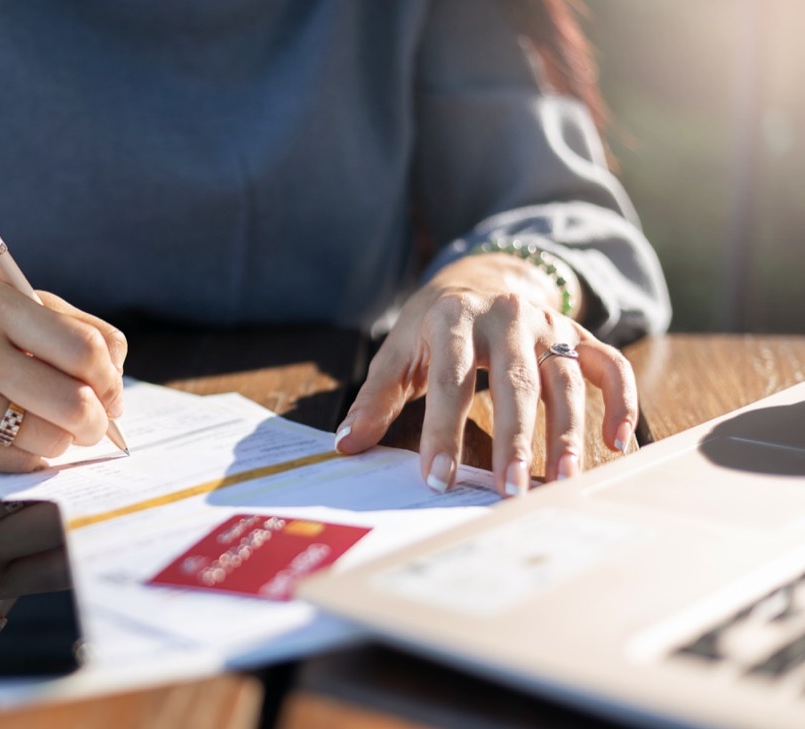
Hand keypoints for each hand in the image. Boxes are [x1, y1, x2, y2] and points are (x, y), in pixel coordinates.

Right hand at [0, 281, 126, 471]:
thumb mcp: (4, 307)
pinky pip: (13, 464)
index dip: (110, 380)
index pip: (85, 350)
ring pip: (47, 440)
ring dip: (64, 444)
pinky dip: (31, 460)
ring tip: (55, 433)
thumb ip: (69, 326)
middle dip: (97, 422)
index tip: (110, 394)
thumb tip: (116, 376)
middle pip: (73, 402)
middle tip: (94, 425)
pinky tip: (22, 444)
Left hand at [334, 253, 636, 496]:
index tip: (438, 479)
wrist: (480, 274)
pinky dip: (621, 402)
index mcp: (453, 319)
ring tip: (563, 480)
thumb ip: (376, 398)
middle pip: (517, 382)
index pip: (451, 379)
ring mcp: (548, 325)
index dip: (444, 430)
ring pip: (567, 378)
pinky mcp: (578, 334)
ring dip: (568, 432)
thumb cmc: (432, 326)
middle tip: (510, 491)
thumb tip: (346, 444)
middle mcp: (507, 317)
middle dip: (515, 440)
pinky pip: (610, 366)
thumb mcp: (398, 351)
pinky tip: (617, 443)